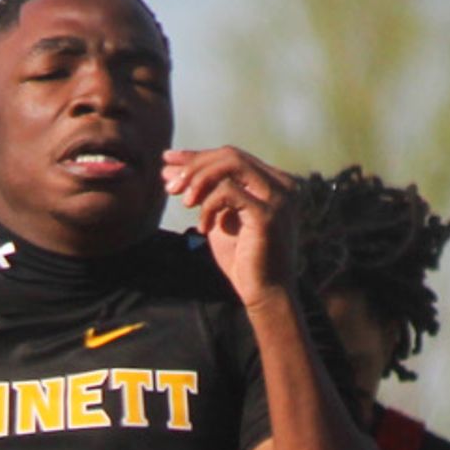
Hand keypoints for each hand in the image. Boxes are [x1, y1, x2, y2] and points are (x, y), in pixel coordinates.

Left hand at [164, 145, 297, 305]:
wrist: (263, 293)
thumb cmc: (242, 258)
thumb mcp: (217, 218)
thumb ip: (200, 192)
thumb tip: (168, 167)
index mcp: (273, 182)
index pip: (231, 157)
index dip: (198, 156)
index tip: (168, 160)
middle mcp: (282, 184)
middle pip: (230, 155)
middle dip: (195, 166)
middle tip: (170, 186)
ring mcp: (278, 197)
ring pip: (231, 164)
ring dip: (199, 180)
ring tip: (184, 202)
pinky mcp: (268, 214)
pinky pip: (229, 191)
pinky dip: (209, 205)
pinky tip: (204, 227)